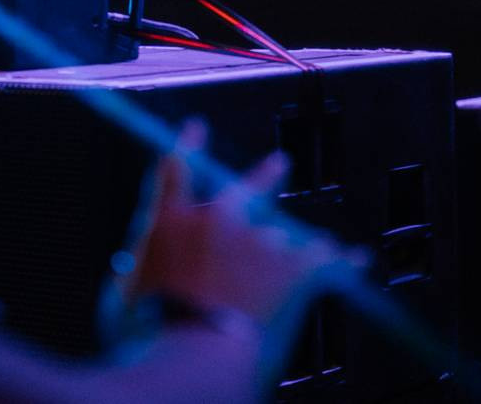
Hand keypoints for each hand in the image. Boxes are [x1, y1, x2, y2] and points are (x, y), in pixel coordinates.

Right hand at [116, 120, 354, 328]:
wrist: (194, 353)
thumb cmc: (149, 332)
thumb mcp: (124, 294)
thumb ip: (141, 269)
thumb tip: (141, 272)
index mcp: (169, 223)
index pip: (175, 170)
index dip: (187, 146)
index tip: (197, 127)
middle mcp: (217, 220)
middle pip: (245, 186)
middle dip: (265, 175)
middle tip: (280, 163)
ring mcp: (259, 241)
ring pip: (286, 231)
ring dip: (296, 242)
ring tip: (317, 242)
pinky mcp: (295, 268)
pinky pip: (326, 259)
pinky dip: (342, 261)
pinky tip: (355, 259)